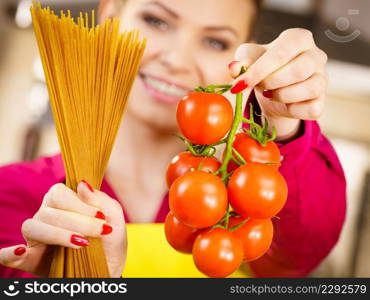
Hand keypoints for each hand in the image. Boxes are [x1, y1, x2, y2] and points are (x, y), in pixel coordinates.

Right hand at [0, 182, 125, 276]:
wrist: (109, 269)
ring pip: (32, 227)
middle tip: (98, 232)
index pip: (58, 193)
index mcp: (65, 203)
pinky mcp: (31, 260)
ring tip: (81, 244)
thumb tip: (82, 185)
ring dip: (57, 234)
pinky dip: (9, 253)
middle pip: (48, 211)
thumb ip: (102, 200)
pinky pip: (9, 255)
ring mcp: (37, 239)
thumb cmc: (109, 241)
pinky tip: (20, 252)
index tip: (101, 217)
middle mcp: (47, 217)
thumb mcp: (114, 219)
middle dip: (76, 221)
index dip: (78, 204)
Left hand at [229, 28, 327, 140]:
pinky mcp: (321, 101)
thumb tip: (235, 68)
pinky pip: (312, 109)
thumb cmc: (263, 68)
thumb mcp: (249, 59)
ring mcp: (323, 78)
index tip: (239, 84)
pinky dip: (293, 110)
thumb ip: (242, 60)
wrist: (271, 93)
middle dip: (271, 82)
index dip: (258, 70)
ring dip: (282, 96)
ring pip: (310, 88)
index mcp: (299, 38)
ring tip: (269, 93)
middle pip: (299, 70)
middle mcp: (316, 55)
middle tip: (259, 87)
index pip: (281, 53)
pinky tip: (283, 105)